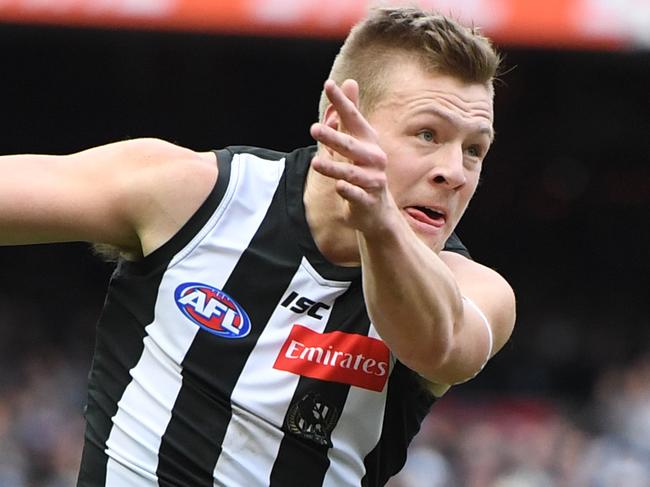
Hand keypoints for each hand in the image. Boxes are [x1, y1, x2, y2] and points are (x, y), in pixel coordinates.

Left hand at [310, 79, 399, 235]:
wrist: (377, 210)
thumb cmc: (363, 171)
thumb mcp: (357, 141)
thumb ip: (349, 115)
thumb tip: (349, 82)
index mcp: (368, 141)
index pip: (353, 118)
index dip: (342, 102)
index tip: (329, 84)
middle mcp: (374, 158)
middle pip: (351, 146)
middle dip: (334, 138)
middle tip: (313, 129)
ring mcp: (373, 180)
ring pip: (352, 173)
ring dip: (334, 168)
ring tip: (315, 162)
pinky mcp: (369, 200)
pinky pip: (358, 195)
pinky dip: (349, 191)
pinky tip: (339, 186)